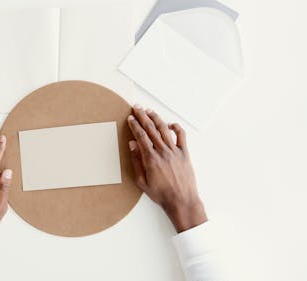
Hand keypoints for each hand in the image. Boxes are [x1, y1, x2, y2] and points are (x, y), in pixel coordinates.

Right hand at [127, 105, 206, 232]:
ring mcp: (175, 151)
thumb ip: (136, 161)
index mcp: (151, 158)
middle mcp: (163, 152)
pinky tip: (170, 124)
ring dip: (156, 118)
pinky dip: (176, 127)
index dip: (135, 125)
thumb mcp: (141, 181)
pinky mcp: (184, 154)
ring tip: (149, 111)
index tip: (130, 118)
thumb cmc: (161, 194)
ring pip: (164, 130)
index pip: (141, 136)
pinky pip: (181, 136)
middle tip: (136, 108)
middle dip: (142, 117)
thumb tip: (133, 145)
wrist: (181, 201)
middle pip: (151, 129)